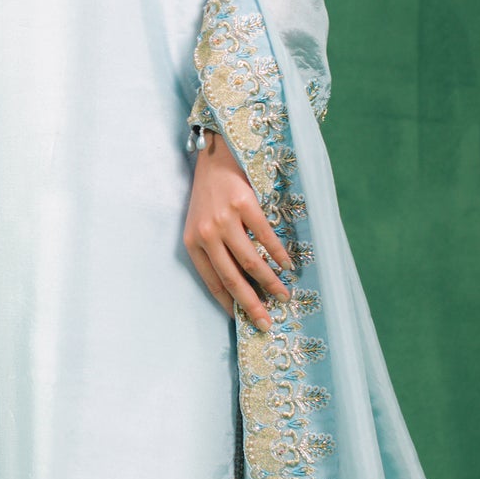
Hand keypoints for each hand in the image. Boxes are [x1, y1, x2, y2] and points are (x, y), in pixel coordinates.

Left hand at [184, 133, 291, 332]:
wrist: (215, 156)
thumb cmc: (210, 194)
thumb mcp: (202, 224)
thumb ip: (215, 250)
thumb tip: (243, 283)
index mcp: (192, 243)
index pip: (212, 282)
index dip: (229, 304)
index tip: (243, 322)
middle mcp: (206, 234)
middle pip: (232, 278)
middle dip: (252, 304)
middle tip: (266, 322)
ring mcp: (224, 219)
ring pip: (251, 261)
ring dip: (270, 282)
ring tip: (283, 295)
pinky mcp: (243, 204)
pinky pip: (266, 236)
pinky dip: (279, 254)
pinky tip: (287, 265)